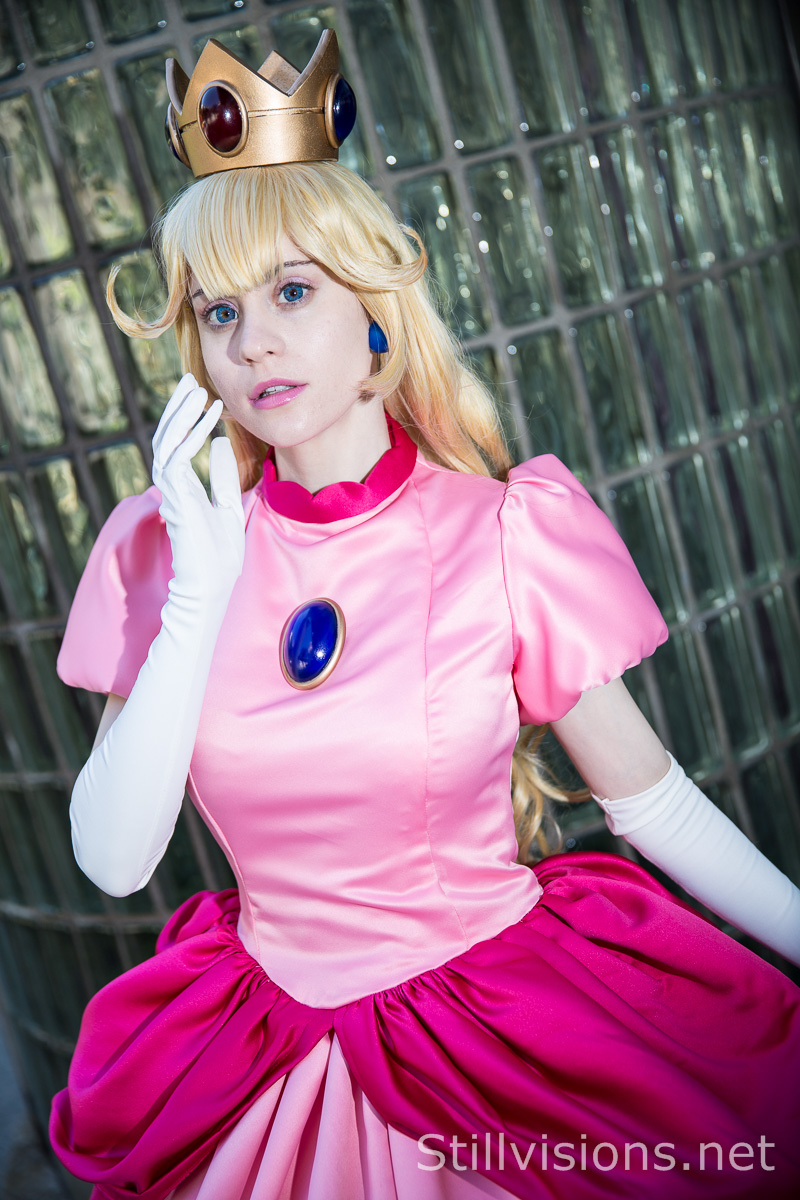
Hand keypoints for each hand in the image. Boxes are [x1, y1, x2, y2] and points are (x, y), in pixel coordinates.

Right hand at [152, 373, 244, 607]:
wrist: (212, 585)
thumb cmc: (219, 555)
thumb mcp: (228, 505)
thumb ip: (223, 475)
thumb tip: (222, 442)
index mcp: (182, 487)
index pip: (177, 444)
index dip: (186, 418)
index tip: (200, 394)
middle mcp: (171, 487)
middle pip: (167, 437)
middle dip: (178, 407)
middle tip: (190, 380)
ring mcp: (170, 492)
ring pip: (167, 442)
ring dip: (182, 414)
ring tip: (197, 391)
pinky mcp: (176, 499)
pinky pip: (178, 459)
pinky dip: (192, 436)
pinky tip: (208, 419)